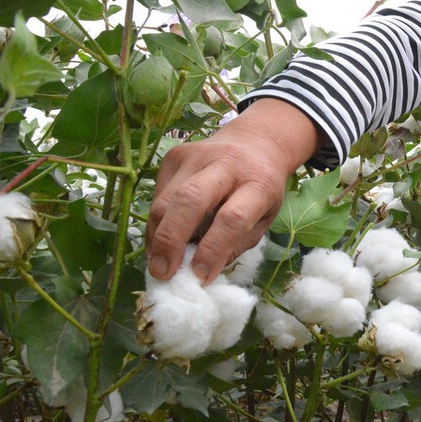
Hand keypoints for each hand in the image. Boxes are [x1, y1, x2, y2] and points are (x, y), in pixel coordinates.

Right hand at [145, 98, 319, 283]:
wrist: (254, 144)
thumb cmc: (260, 190)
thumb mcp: (264, 219)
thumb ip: (236, 245)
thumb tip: (199, 274)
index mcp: (259, 183)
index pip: (232, 218)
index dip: (213, 250)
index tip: (199, 277)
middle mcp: (226, 163)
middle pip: (190, 200)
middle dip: (171, 241)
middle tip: (162, 273)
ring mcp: (197, 156)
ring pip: (165, 200)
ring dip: (158, 237)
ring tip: (160, 262)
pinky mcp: (174, 156)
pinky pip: (157, 196)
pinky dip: (156, 224)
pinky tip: (163, 239)